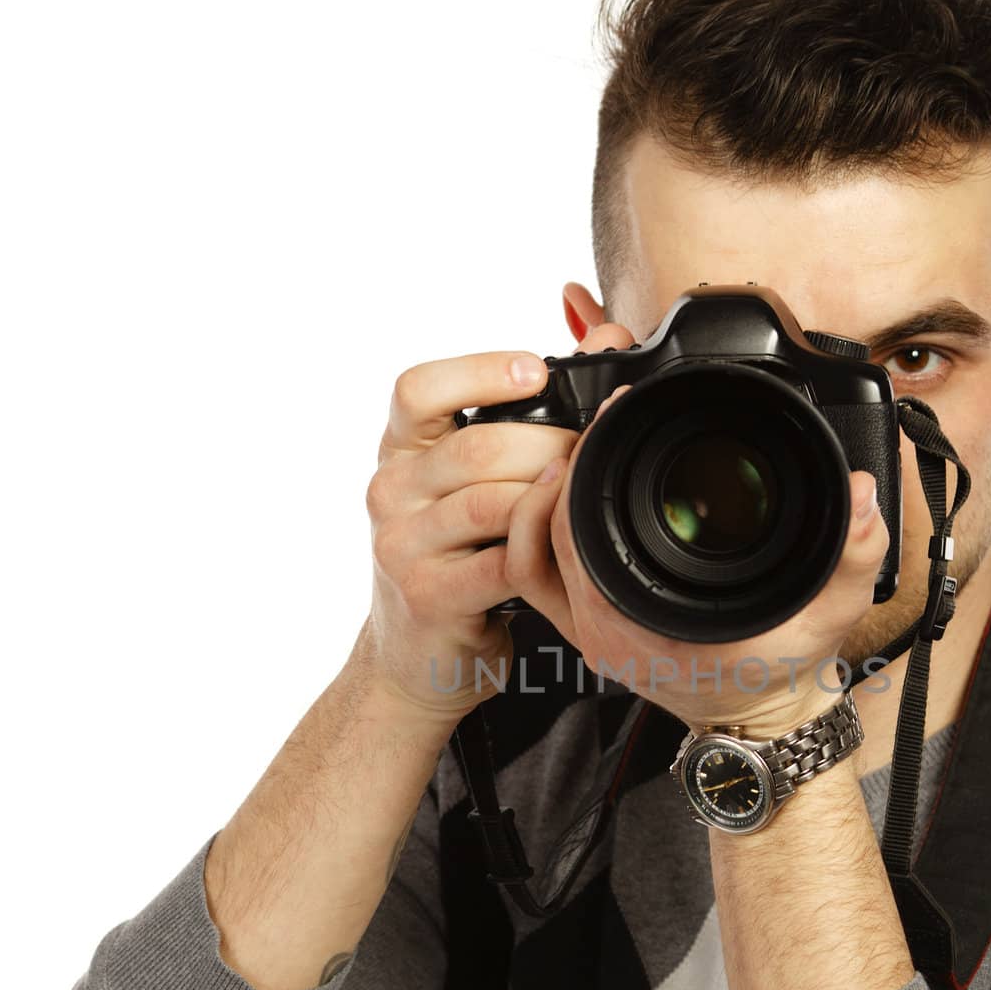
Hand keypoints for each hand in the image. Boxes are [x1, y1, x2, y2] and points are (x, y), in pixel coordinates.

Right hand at [360, 346, 580, 732]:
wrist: (416, 656)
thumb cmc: (459, 555)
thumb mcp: (470, 482)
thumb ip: (521, 415)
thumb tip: (601, 333)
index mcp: (400, 450)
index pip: (416, 389)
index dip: (479, 372)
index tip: (537, 370)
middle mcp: (389, 490)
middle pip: (478, 446)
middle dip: (552, 444)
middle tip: (595, 451)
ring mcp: (402, 545)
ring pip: (492, 502)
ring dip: (552, 496)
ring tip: (584, 495)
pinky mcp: (428, 595)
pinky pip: (502, 561)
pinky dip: (543, 549)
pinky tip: (565, 546)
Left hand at [500, 321, 890, 736]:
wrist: (764, 719)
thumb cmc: (782, 673)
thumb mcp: (828, 613)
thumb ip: (854, 555)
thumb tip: (862, 496)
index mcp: (641, 627)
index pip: (574, 533)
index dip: (583, 465)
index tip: (612, 411)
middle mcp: (602, 629)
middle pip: (541, 533)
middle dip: (564, 462)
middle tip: (598, 412)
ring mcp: (590, 628)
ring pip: (530, 553)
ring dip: (544, 494)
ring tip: (580, 442)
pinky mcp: (592, 622)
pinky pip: (542, 572)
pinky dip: (545, 526)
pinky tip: (571, 487)